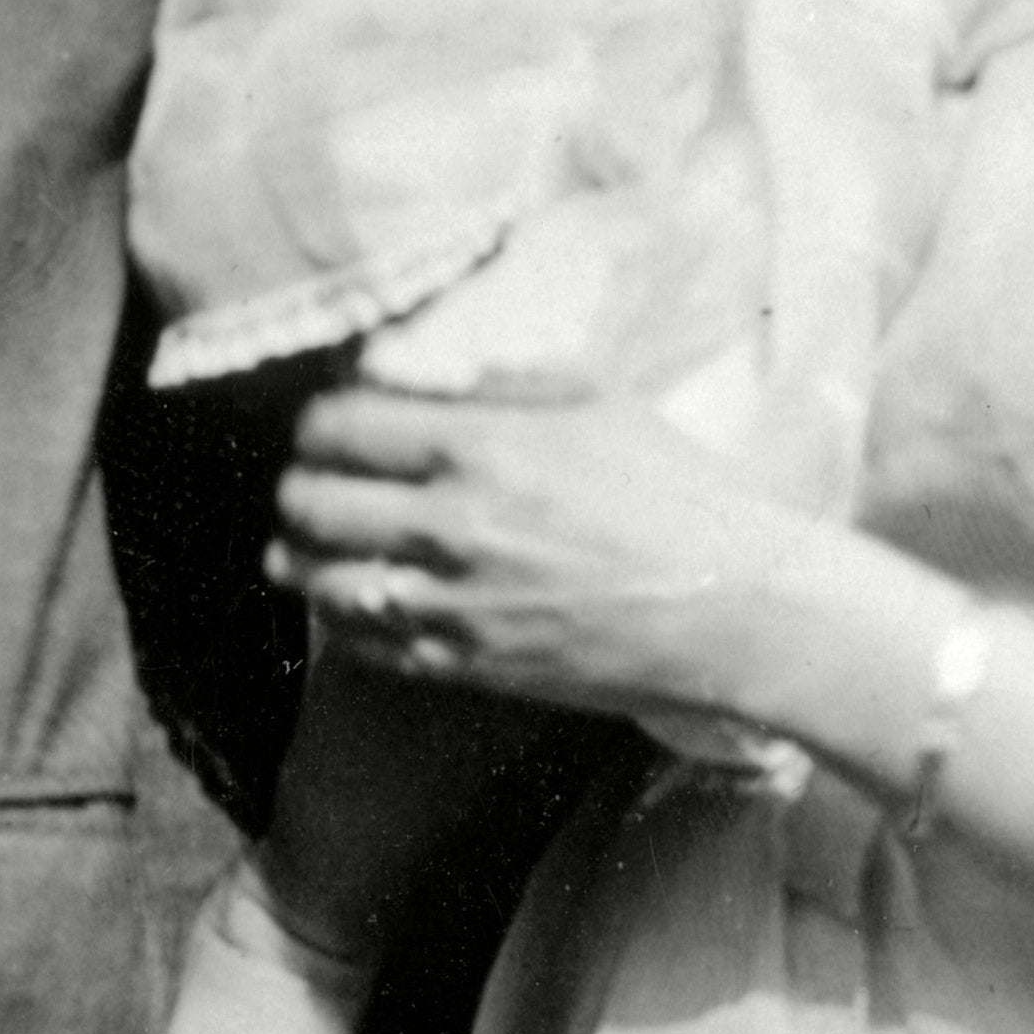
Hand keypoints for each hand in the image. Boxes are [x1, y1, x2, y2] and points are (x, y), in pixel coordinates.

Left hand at [274, 372, 836, 726]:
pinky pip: (361, 641)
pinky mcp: (466, 665)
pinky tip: (349, 596)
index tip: (330, 425)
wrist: (734, 606)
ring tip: (305, 542)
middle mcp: (451, 525)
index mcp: (479, 445)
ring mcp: (453, 603)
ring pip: (317, 579)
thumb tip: (406, 368)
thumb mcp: (594, 399)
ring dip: (300, 555)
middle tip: (312, 481)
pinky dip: (339, 615)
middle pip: (308, 501)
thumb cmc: (675, 491)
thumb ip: (492, 380)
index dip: (319, 422)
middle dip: (299, 485)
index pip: (336, 425)